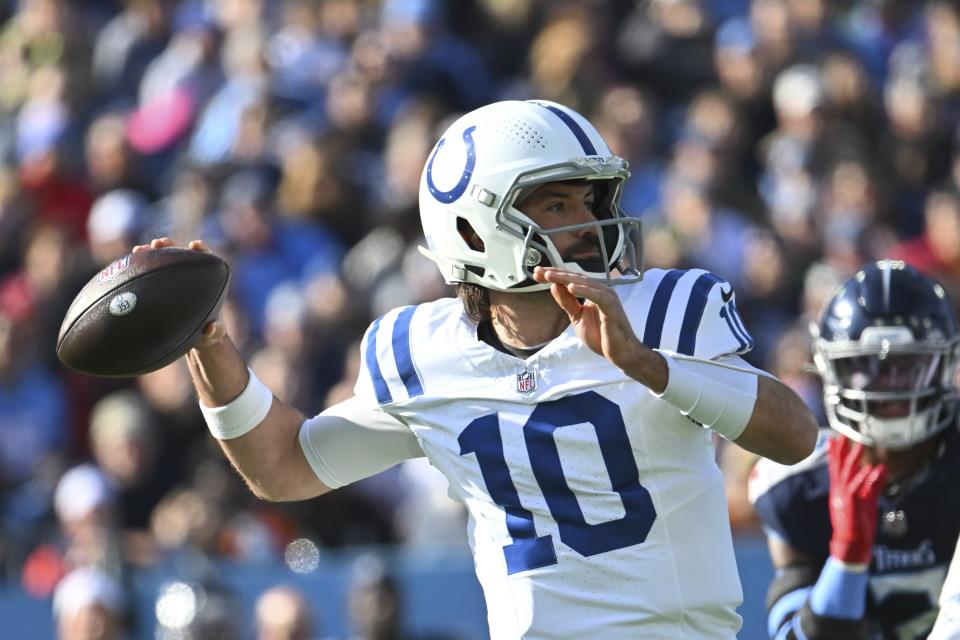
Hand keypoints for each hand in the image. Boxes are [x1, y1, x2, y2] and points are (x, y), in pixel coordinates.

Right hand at [132, 238, 227, 347]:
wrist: (191, 337)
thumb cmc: (206, 332)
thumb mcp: (214, 333)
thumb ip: (217, 331)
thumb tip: (211, 328)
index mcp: (206, 281)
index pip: (205, 258)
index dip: (201, 250)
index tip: (194, 245)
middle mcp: (188, 275)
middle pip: (179, 254)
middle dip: (169, 245)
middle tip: (158, 243)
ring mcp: (172, 279)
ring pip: (161, 261)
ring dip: (150, 253)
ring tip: (138, 250)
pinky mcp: (158, 286)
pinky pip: (148, 275)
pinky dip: (139, 268)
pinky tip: (127, 266)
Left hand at [532, 266, 642, 371]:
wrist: (621, 353)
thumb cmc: (602, 336)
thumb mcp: (578, 318)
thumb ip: (567, 302)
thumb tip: (554, 287)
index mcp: (593, 292)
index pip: (571, 280)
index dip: (555, 275)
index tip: (537, 273)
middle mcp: (601, 291)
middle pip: (576, 278)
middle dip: (556, 274)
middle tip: (538, 271)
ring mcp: (607, 297)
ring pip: (585, 283)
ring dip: (566, 278)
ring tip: (550, 276)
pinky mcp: (611, 307)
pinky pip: (597, 296)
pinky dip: (584, 290)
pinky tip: (570, 287)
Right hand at [827, 436, 886, 565]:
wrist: (852, 545)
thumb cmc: (860, 524)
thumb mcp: (869, 500)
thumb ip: (874, 484)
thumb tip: (881, 467)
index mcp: (840, 490)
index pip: (836, 468)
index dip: (835, 453)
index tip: (834, 439)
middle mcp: (839, 491)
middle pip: (838, 467)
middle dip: (840, 451)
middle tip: (842, 435)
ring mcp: (843, 498)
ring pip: (847, 475)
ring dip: (853, 460)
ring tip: (859, 446)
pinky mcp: (850, 506)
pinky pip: (855, 489)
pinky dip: (862, 479)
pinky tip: (868, 469)